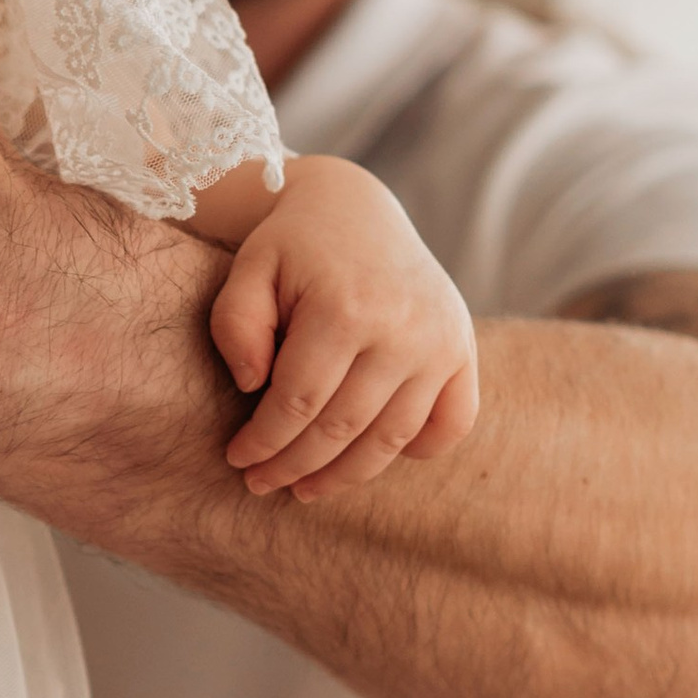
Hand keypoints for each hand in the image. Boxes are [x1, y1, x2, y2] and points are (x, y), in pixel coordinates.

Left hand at [213, 155, 478, 498]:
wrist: (353, 208)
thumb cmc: (291, 246)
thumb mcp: (248, 271)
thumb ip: (235, 326)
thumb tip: (253, 387)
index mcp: (346, 307)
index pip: (299, 403)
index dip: (264, 442)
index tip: (237, 459)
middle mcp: (404, 329)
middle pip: (343, 428)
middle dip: (294, 466)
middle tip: (259, 484)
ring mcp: (441, 342)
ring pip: (392, 438)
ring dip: (346, 475)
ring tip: (304, 490)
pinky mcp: (462, 349)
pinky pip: (452, 423)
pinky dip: (418, 450)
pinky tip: (373, 456)